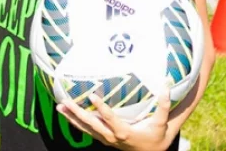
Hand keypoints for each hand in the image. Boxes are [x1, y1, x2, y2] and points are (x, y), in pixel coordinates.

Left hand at [56, 90, 172, 150]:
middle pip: (91, 124)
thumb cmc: (156, 135)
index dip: (101, 108)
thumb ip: (164, 104)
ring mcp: (106, 139)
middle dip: (77, 113)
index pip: (110, 118)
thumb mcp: (162, 122)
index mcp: (124, 132)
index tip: (92, 95)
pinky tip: (67, 114)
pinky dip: (77, 123)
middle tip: (65, 102)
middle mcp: (112, 137)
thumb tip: (166, 85)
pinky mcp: (104, 139)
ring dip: (72, 118)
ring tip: (60, 107)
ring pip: (86, 129)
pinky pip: (87, 130)